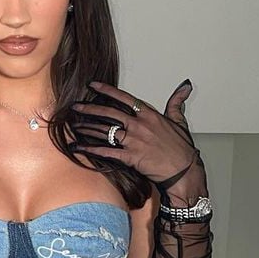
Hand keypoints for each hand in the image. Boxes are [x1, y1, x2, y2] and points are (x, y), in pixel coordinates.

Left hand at [69, 78, 207, 198]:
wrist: (184, 171)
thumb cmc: (182, 150)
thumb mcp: (180, 121)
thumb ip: (177, 102)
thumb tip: (184, 87)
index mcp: (149, 115)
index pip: (124, 98)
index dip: (107, 91)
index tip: (93, 86)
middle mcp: (139, 125)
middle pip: (109, 113)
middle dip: (90, 109)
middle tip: (76, 106)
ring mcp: (134, 141)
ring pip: (105, 131)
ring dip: (87, 127)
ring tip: (74, 124)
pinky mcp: (130, 157)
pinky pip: (106, 151)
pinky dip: (90, 149)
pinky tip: (79, 146)